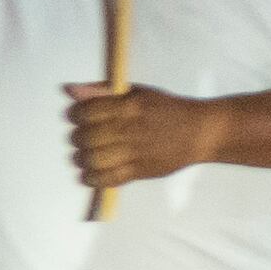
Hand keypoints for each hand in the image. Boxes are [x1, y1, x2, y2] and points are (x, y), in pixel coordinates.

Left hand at [65, 83, 227, 189]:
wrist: (200, 132)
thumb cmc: (167, 109)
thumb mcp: (138, 92)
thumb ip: (102, 91)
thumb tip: (70, 90)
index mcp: (129, 106)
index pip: (86, 112)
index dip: (76, 115)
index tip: (78, 117)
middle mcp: (130, 129)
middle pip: (86, 137)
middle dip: (78, 138)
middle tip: (83, 138)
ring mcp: (135, 152)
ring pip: (93, 159)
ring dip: (83, 158)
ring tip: (86, 155)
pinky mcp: (141, 171)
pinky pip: (108, 179)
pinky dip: (93, 178)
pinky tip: (91, 173)